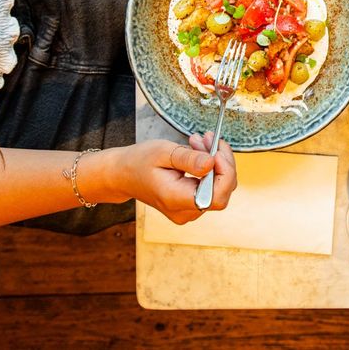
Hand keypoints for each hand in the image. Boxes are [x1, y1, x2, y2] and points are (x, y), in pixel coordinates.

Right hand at [117, 135, 237, 224]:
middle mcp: (184, 211)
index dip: (225, 173)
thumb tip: (212, 163)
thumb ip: (189, 159)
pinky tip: (198, 152)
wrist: (123, 175)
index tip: (216, 150)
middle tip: (208, 138)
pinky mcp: (190, 205)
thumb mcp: (163, 153)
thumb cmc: (139, 162)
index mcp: (176, 199)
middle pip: (222, 191)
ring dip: (215, 161)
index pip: (217, 196)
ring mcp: (188, 211)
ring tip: (198, 141)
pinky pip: (210, 187)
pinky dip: (209, 168)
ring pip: (219, 187)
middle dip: (221, 162)